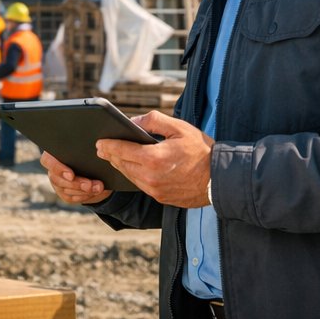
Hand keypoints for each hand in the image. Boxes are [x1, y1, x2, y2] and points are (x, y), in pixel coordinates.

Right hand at [40, 150, 112, 204]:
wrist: (94, 167)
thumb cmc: (87, 153)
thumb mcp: (86, 150)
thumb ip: (83, 150)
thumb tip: (94, 153)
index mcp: (53, 154)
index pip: (47, 161)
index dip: (58, 169)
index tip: (71, 175)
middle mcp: (53, 170)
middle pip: (57, 179)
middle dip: (76, 184)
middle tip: (89, 185)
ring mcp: (58, 183)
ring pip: (65, 190)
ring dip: (83, 190)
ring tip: (98, 187)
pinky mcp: (65, 194)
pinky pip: (72, 198)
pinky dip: (84, 196)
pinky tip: (94, 192)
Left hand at [95, 110, 213, 208]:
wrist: (221, 179)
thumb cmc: (201, 151)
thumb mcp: (179, 128)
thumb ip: (154, 121)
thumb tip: (134, 121)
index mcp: (154, 158)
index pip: (121, 151)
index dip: (107, 146)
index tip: (98, 142)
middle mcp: (151, 177)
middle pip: (123, 165)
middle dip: (111, 156)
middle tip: (102, 149)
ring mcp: (155, 190)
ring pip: (130, 177)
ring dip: (121, 166)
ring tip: (115, 157)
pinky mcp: (161, 198)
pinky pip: (141, 185)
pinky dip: (134, 176)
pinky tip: (132, 169)